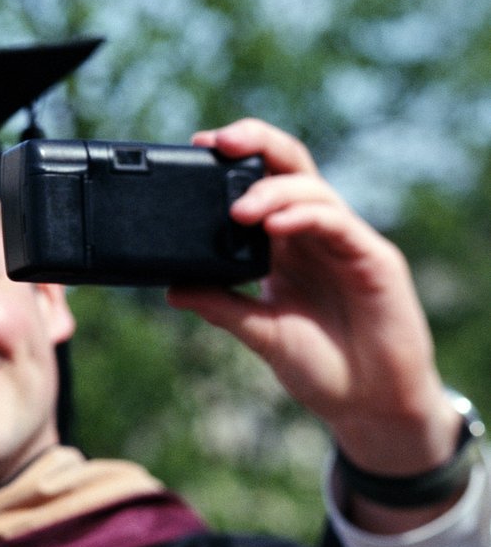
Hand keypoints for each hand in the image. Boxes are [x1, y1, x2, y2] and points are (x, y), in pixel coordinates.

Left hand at [167, 119, 460, 481]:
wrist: (370, 404)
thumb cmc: (321, 365)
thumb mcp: (259, 334)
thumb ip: (222, 307)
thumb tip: (171, 288)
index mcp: (285, 245)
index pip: (261, 183)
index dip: (233, 160)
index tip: (195, 147)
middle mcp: (314, 235)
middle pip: (290, 166)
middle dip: (255, 143)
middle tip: (216, 142)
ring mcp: (346, 242)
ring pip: (312, 189)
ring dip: (272, 191)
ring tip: (238, 209)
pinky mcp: (374, 259)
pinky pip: (338, 223)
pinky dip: (306, 216)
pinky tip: (278, 224)